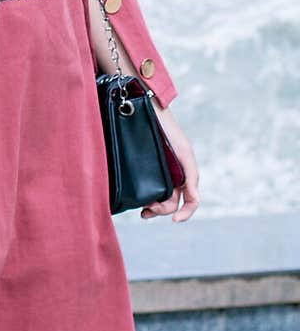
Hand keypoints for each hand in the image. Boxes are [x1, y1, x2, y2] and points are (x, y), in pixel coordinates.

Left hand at [141, 105, 199, 222]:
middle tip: (146, 211)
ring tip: (141, 209)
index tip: (175, 220)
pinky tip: (135, 199)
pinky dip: (143, 197)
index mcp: (185, 174)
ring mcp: (158, 173)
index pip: (190, 202)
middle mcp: (172, 176)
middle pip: (171, 204)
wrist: (148, 110)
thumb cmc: (169, 130)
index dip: (185, 214)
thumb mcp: (183, 153)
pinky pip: (146, 187)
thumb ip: (191, 176)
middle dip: (161, 211)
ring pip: (158, 199)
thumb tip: (193, 200)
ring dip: (152, 208)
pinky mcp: (143, 169)